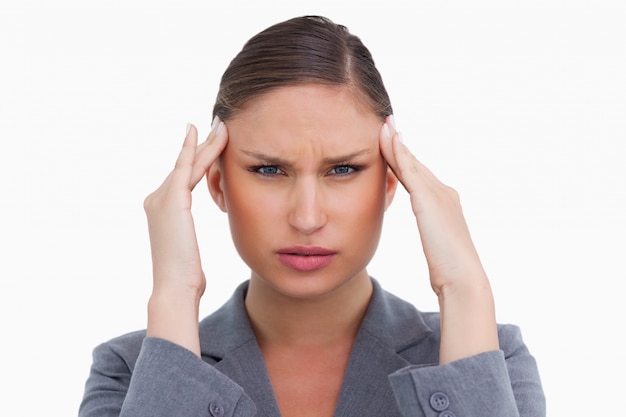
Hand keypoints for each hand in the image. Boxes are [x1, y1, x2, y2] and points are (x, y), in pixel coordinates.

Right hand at [143, 119, 227, 354]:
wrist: (175, 288)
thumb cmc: (185, 279)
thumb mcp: (187, 256)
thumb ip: (187, 245)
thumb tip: (192, 256)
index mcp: (162, 211)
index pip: (184, 178)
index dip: (197, 160)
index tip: (209, 144)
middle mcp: (156, 199)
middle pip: (186, 166)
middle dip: (202, 145)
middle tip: (216, 124)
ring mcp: (162, 197)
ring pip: (190, 163)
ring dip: (207, 143)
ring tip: (221, 125)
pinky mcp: (173, 199)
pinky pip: (190, 166)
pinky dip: (199, 148)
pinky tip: (209, 133)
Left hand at [379, 116, 497, 362]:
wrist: (464, 281)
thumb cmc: (450, 273)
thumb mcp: (438, 249)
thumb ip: (433, 236)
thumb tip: (432, 238)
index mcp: (444, 205)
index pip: (419, 177)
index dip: (406, 159)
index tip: (393, 143)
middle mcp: (444, 193)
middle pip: (416, 164)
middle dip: (401, 144)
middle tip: (387, 123)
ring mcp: (438, 194)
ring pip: (412, 162)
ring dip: (396, 142)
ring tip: (385, 124)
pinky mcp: (429, 199)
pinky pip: (409, 170)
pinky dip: (398, 153)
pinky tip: (388, 139)